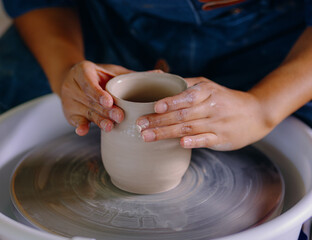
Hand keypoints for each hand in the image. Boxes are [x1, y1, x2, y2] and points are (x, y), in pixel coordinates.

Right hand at [60, 61, 131, 135]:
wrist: (73, 81)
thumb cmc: (99, 76)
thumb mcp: (111, 72)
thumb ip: (131, 75)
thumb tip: (160, 73)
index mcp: (82, 70)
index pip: (89, 82)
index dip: (98, 93)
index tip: (109, 101)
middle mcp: (72, 85)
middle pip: (90, 100)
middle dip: (105, 110)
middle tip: (119, 117)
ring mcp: (69, 101)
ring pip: (86, 112)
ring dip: (98, 120)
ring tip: (110, 127)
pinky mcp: (69, 114)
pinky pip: (75, 121)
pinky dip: (80, 126)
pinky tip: (83, 131)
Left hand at [136, 77, 272, 150]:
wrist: (256, 113)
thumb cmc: (223, 99)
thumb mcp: (207, 86)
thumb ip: (183, 83)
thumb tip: (155, 76)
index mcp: (206, 91)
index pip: (187, 96)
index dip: (171, 102)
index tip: (155, 106)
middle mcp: (211, 107)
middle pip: (183, 114)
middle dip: (159, 120)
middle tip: (140, 124)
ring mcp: (217, 124)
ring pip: (189, 128)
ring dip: (166, 133)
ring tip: (147, 136)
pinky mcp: (221, 139)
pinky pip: (205, 140)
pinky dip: (193, 142)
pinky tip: (180, 144)